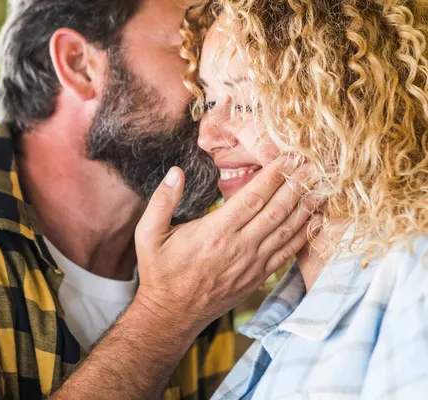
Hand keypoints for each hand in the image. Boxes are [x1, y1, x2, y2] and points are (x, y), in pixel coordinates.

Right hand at [134, 157, 317, 334]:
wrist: (172, 313)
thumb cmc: (160, 271)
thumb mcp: (148, 234)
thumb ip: (162, 201)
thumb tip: (176, 172)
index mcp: (215, 232)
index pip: (253, 197)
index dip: (274, 176)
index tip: (289, 158)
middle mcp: (239, 247)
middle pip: (277, 210)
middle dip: (297, 185)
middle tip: (314, 165)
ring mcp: (252, 264)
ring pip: (287, 231)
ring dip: (306, 207)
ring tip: (322, 186)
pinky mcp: (258, 277)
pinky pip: (288, 253)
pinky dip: (304, 235)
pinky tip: (315, 220)